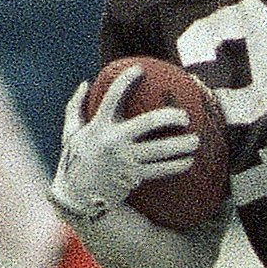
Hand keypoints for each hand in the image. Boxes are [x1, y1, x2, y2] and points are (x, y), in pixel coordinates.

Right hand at [52, 65, 200, 221]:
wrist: (76, 197)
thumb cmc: (75, 160)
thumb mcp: (70, 133)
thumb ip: (75, 107)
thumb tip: (86, 83)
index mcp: (98, 126)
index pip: (113, 97)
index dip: (126, 80)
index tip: (140, 70)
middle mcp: (113, 141)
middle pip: (148, 123)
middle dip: (171, 116)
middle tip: (186, 116)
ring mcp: (125, 160)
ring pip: (160, 150)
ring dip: (182, 145)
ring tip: (196, 140)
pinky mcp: (133, 177)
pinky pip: (160, 170)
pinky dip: (177, 166)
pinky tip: (188, 161)